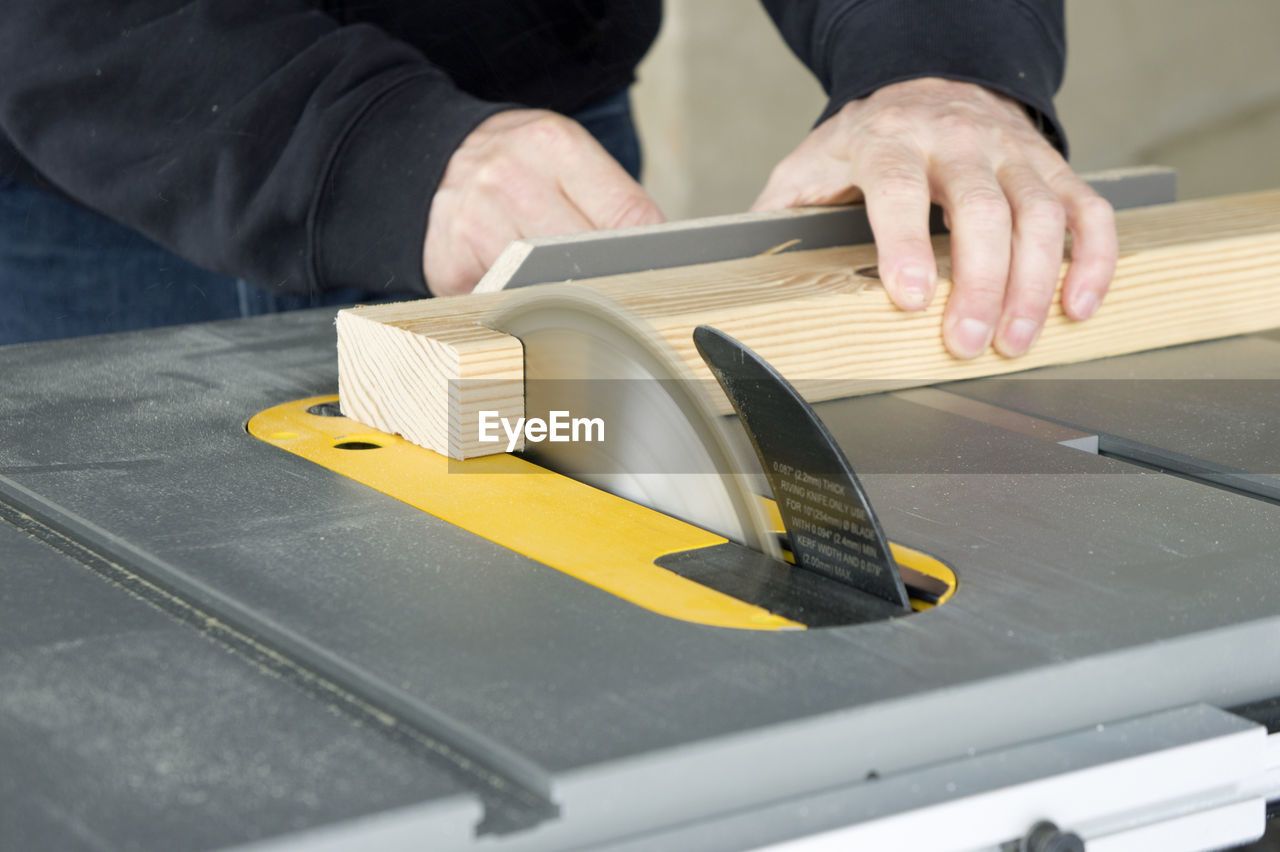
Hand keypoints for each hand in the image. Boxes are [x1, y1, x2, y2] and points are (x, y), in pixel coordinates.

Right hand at [424, 109, 664, 295]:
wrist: (428, 152)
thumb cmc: (515, 164)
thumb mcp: (565, 156)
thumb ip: (611, 202)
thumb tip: (668, 263)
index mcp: (555, 144)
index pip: (629, 217)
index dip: (650, 255)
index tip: (661, 274)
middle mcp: (511, 177)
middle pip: (589, 259)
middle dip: (608, 281)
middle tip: (620, 297)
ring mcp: (475, 222)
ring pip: (547, 288)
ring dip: (564, 303)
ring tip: (570, 301)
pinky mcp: (449, 263)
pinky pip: (502, 304)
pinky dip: (518, 310)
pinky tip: (520, 296)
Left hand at [753, 78, 1117, 358]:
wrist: (930, 83)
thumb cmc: (866, 141)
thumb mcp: (810, 166)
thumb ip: (782, 213)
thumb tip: (741, 270)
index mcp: (888, 138)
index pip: (899, 188)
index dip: (905, 243)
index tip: (909, 297)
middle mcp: (956, 139)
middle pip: (979, 206)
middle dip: (979, 280)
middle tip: (967, 343)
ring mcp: (1010, 152)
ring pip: (1037, 212)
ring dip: (1034, 283)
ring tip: (1017, 339)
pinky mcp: (1050, 168)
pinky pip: (1086, 209)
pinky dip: (1092, 258)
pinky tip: (1079, 304)